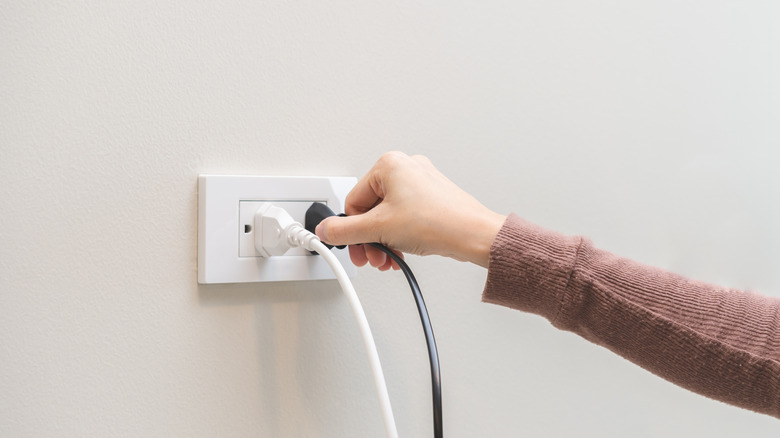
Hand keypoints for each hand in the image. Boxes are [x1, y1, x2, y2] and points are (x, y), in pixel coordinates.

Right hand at [315, 151, 506, 269]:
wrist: (474, 236)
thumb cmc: (438, 222)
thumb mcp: (379, 228)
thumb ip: (345, 231)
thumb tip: (326, 231)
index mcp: (389, 164)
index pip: (354, 201)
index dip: (352, 230)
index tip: (355, 249)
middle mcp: (406, 167)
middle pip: (371, 209)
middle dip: (370, 239)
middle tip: (372, 257)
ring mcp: (421, 182)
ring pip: (388, 215)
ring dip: (384, 241)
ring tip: (389, 259)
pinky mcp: (433, 198)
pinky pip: (405, 217)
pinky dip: (400, 236)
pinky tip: (402, 252)